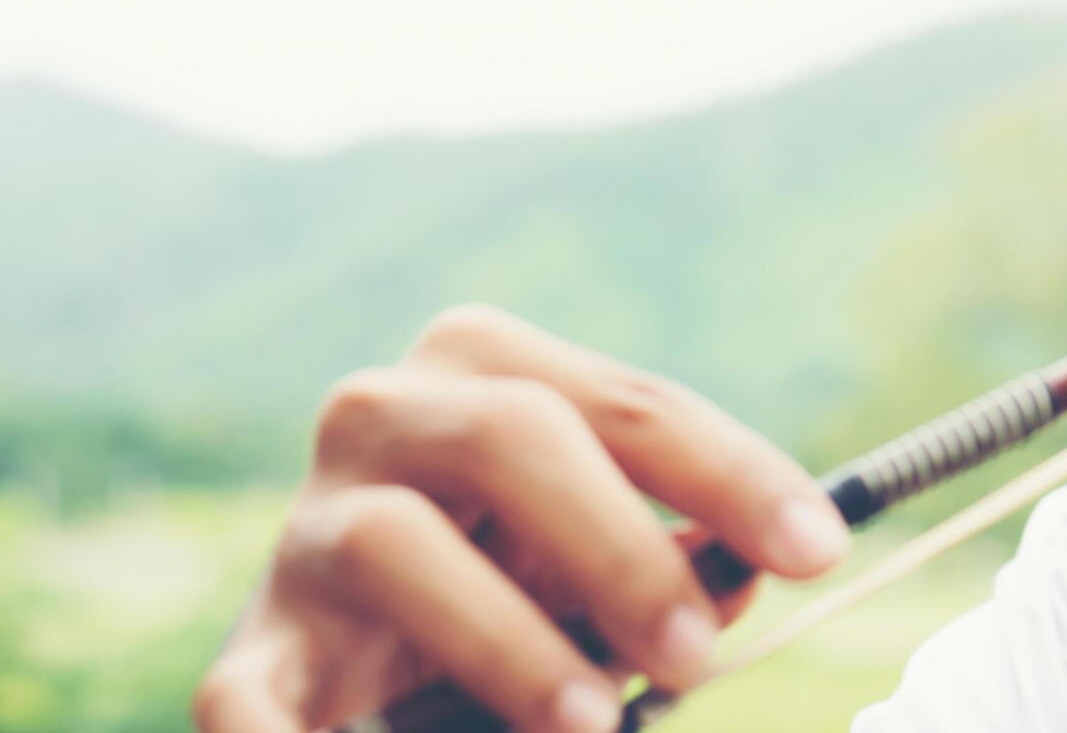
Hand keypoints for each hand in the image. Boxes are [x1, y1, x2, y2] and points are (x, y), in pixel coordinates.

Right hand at [192, 305, 849, 732]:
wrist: (362, 664)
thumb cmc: (522, 590)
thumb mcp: (607, 563)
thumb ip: (681, 562)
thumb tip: (746, 576)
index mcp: (491, 369)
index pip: (632, 403)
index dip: (733, 474)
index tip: (821, 547)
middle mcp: (384, 415)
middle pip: (512, 434)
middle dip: (622, 545)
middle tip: (699, 654)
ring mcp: (303, 533)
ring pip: (393, 542)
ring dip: (509, 639)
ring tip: (593, 723)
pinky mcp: (246, 659)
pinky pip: (245, 703)